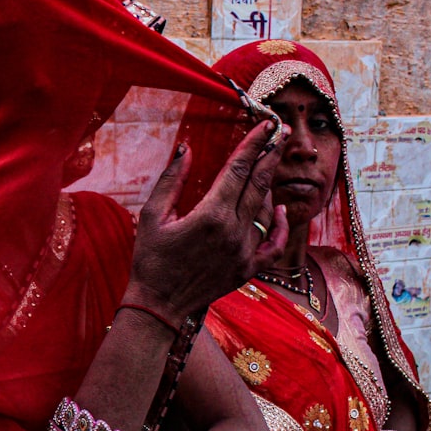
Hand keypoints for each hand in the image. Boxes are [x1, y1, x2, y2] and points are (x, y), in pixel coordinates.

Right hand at [125, 121, 289, 322]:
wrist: (159, 306)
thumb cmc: (150, 260)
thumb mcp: (153, 215)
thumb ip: (172, 180)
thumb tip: (186, 148)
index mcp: (211, 215)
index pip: (239, 169)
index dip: (254, 143)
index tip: (266, 124)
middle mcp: (234, 232)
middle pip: (258, 184)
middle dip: (269, 155)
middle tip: (278, 133)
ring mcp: (244, 252)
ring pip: (266, 210)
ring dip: (268, 185)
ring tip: (267, 166)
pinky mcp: (248, 269)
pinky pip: (274, 244)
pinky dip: (280, 225)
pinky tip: (278, 208)